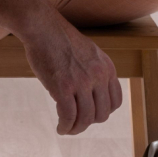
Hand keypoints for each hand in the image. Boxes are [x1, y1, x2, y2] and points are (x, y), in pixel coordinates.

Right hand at [0, 0, 121, 133]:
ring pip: (86, 119)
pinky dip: (65, 127)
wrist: (42, 27)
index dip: (102, 113)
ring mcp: (81, 82)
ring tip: (66, 129)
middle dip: (88, 122)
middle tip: (76, 122)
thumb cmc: (60, 40)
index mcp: (107, 68)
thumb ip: (94, 71)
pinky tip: (60, 128)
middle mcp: (98, 76)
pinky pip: (69, 116)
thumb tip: (92, 93)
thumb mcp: (88, 53)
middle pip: (101, 114)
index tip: (90, 115)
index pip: (115, 102)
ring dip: (76, 129)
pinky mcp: (63, 88)